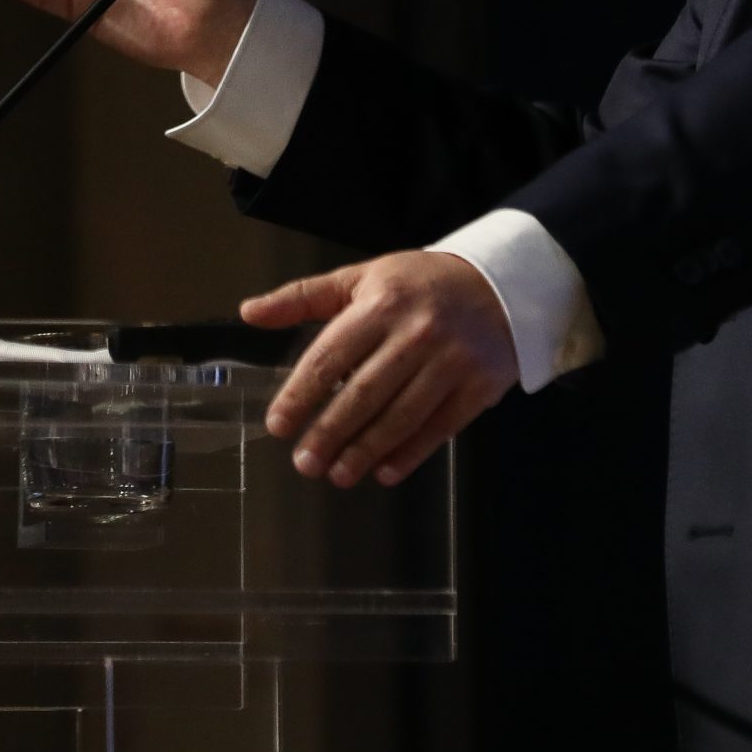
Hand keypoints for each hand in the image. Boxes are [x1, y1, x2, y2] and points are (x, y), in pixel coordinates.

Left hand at [241, 252, 517, 487]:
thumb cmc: (420, 283)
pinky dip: (409, 454)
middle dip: (329, 433)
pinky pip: (438, 428)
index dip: (300, 395)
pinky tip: (383, 471)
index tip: (279, 424)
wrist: (501, 283)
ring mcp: (451, 361)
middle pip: (363, 393)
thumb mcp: (362, 277)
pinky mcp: (478, 386)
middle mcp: (416, 333)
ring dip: (364, 451)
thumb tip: (250, 312)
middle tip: (304, 463)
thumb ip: (304, 297)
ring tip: (337, 474)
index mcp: (381, 303)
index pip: (330, 356)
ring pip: (400, 417)